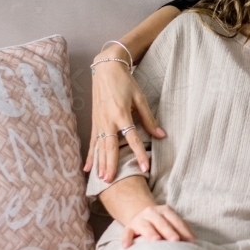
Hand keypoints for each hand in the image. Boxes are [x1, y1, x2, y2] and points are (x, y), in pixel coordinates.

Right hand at [84, 58, 165, 180]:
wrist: (106, 69)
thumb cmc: (125, 82)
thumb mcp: (140, 98)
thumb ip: (149, 119)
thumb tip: (161, 135)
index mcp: (121, 114)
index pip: (132, 139)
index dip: (139, 154)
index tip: (145, 168)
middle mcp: (108, 120)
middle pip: (110, 147)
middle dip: (112, 164)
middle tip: (112, 181)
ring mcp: (99, 122)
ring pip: (99, 147)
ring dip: (100, 163)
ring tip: (101, 179)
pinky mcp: (94, 121)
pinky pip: (92, 142)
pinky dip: (90, 156)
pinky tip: (87, 168)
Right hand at [122, 204, 195, 248]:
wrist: (141, 215)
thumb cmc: (161, 224)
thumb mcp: (171, 223)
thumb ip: (181, 231)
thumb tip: (193, 244)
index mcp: (166, 211)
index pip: (176, 221)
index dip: (184, 230)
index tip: (191, 241)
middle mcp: (152, 213)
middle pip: (162, 222)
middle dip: (169, 231)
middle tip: (176, 240)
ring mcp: (140, 219)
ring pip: (145, 226)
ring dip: (151, 233)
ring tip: (155, 240)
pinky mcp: (129, 227)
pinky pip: (127, 233)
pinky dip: (126, 239)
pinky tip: (126, 247)